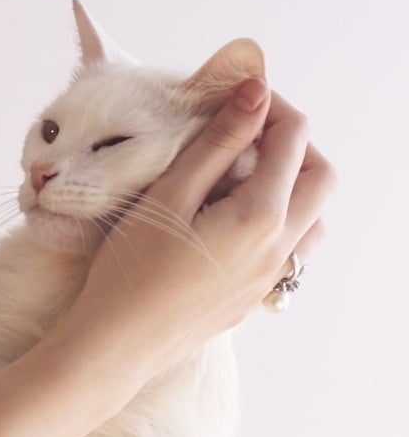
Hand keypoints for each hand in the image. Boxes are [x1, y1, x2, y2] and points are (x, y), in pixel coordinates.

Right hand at [63, 78, 335, 384]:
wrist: (116, 344)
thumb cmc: (130, 270)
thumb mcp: (170, 194)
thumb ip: (218, 141)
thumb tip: (255, 92)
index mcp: (261, 215)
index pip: (294, 137)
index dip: (268, 105)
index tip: (233, 101)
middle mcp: (280, 248)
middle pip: (321, 175)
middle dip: (293, 143)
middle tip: (244, 134)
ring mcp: (271, 278)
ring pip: (314, 218)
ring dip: (292, 186)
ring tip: (242, 177)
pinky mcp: (255, 297)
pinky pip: (294, 251)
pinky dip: (281, 222)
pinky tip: (235, 221)